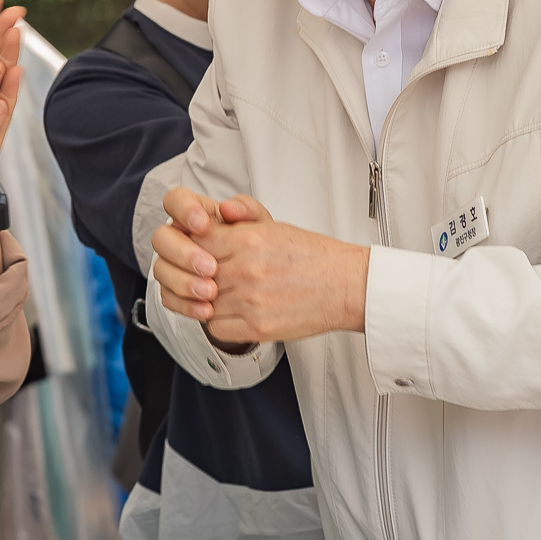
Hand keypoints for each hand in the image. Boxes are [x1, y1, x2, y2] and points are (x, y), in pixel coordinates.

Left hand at [151, 187, 370, 348]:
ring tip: (228, 293)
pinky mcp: (257, 327)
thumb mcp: (274, 225)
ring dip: (209, 300)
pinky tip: (235, 312)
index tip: (200, 252)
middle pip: (195, 273)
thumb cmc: (312, 256)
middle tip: (212, 275)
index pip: (194, 241)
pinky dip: (220, 322)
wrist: (347, 286)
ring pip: (201, 302)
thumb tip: (218, 212)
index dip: (193, 248)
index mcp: (248, 240)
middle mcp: (246, 270)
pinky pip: (216, 327)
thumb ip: (241, 215)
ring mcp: (249, 300)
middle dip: (199, 275)